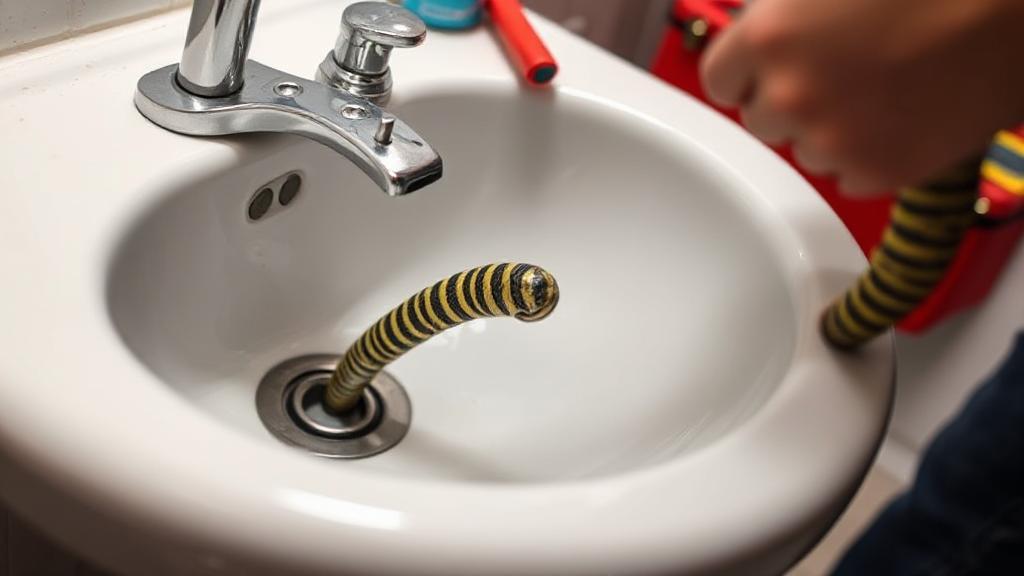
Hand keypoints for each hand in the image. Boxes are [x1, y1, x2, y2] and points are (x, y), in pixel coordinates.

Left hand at [700, 0, 1023, 195]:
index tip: (769, 67)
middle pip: (760, 119)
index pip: (718, 79)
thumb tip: (751, 44)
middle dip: (788, 98)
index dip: (747, 71)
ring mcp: (834, 140)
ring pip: (805, 150)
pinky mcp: (879, 172)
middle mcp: (791, 95)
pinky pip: (848, 175)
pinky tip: (903, 114)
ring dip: (829, 128)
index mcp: (767, 37)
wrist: (1012, 9)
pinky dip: (868, 154)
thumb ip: (777, 15)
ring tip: (883, 84)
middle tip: (841, 69)